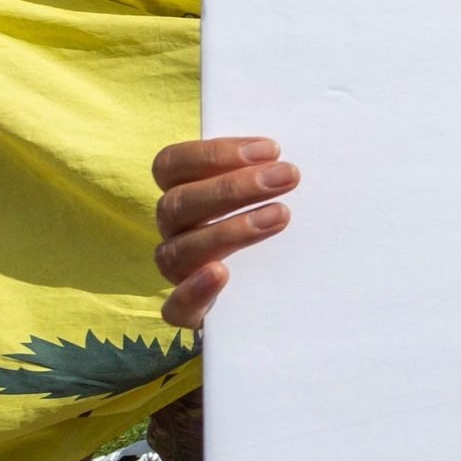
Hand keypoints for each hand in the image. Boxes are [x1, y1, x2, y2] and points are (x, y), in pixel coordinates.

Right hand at [152, 136, 298, 327]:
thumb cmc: (278, 221)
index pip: (171, 165)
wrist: (285, 290)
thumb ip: (270, 170)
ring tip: (280, 216)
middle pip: (177, 203)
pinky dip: (193, 290)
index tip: (270, 150)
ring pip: (178, 250)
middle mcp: (176, 230)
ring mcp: (180, 271)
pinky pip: (175, 307)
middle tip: (287, 176)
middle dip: (233, 187)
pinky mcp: (190, 311)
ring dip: (229, 230)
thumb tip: (290, 155)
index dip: (214, 153)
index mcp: (184, 193)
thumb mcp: (273, 192)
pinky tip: (221, 274)